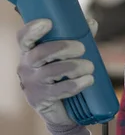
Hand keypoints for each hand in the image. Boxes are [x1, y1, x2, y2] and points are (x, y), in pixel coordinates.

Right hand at [16, 18, 96, 134]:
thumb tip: (91, 22)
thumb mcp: (67, 57)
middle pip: (41, 53)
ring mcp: (32, 84)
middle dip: (64, 47)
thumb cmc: (62, 77)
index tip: (48, 22)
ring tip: (90, 67)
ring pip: (53, 71)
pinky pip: (60, 89)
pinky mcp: (41, 99)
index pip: (24, 38)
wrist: (61, 111)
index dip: (33, 29)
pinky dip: (78, 83)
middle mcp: (26, 67)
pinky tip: (89, 80)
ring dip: (76, 67)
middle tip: (82, 48)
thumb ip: (77, 39)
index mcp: (30, 52)